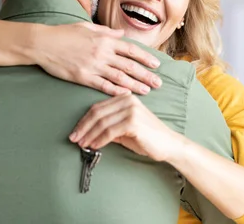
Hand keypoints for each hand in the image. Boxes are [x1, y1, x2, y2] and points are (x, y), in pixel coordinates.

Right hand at [35, 22, 161, 94]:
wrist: (43, 43)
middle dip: (146, 74)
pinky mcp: (83, 77)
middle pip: (129, 65)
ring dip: (136, 85)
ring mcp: (93, 66)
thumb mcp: (87, 27)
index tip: (156, 64)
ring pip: (120, 77)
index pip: (131, 49)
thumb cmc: (64, 33)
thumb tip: (121, 33)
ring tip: (148, 91)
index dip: (145, 57)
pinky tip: (126, 96)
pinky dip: (116, 91)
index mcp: (104, 40)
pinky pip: (103, 86)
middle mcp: (102, 53)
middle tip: (159, 83)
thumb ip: (106, 31)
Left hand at [69, 94, 183, 161]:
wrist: (168, 144)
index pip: (98, 107)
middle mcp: (127, 100)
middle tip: (74, 138)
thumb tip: (88, 134)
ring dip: (89, 135)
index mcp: (125, 98)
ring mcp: (131, 110)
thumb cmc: (147, 138)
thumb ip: (109, 127)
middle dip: (83, 127)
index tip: (76, 131)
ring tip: (82, 144)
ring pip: (101, 122)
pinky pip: (109, 131)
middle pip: (97, 113)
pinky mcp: (133, 122)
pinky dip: (99, 140)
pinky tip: (94, 146)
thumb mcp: (125, 129)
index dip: (84, 120)